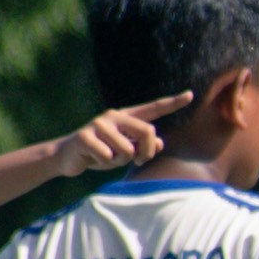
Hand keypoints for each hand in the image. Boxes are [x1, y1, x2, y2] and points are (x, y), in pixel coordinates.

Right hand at [50, 94, 188, 176]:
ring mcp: (99, 124)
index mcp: (126, 117)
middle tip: (136, 161)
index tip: (190, 95)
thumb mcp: (125, 151)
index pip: (154, 109)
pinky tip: (93, 159)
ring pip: (127, 150)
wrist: (68, 157)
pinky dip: (103, 164)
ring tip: (106, 158)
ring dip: (119, 161)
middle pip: (147, 132)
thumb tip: (159, 143)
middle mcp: (114, 116)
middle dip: (145, 153)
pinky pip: (107, 157)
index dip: (173, 103)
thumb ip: (143, 146)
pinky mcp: (86, 136)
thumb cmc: (101, 153)